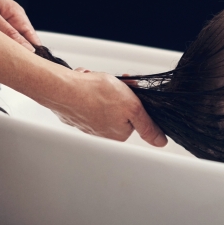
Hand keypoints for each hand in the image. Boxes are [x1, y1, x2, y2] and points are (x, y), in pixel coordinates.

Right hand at [51, 70, 166, 146]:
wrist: (63, 88)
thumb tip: (160, 142)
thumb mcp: (133, 107)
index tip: (129, 89)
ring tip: (94, 82)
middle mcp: (103, 132)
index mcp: (119, 133)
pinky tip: (84, 84)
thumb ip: (148, 125)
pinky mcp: (75, 113)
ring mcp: (88, 123)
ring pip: (102, 100)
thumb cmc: (95, 95)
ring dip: (100, 87)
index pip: (135, 114)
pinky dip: (87, 88)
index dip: (133, 98)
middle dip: (116, 91)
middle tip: (111, 84)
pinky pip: (87, 97)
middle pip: (119, 106)